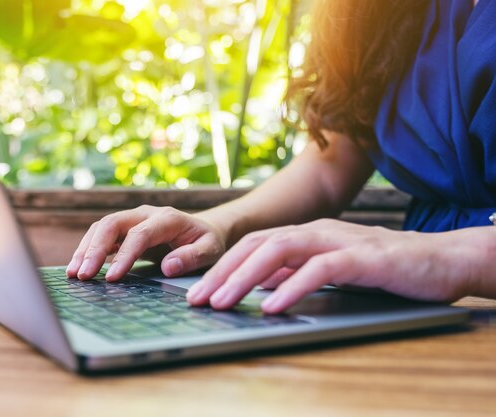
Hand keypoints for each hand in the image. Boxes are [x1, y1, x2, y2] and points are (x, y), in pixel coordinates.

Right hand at [66, 205, 226, 280]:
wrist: (204, 230)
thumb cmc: (207, 242)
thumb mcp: (211, 250)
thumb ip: (193, 257)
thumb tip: (168, 267)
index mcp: (167, 218)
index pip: (140, 234)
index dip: (124, 255)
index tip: (113, 277)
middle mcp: (145, 213)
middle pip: (112, 224)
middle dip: (95, 249)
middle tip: (82, 275)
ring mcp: (133, 219)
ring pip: (102, 227)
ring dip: (86, 249)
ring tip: (74, 274)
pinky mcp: (124, 229)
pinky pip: (101, 235)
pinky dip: (88, 250)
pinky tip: (78, 268)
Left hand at [186, 219, 476, 313]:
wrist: (439, 259)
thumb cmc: (381, 267)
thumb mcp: (328, 268)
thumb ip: (295, 271)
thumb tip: (260, 283)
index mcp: (305, 234)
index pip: (252, 246)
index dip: (222, 268)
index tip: (197, 292)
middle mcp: (316, 231)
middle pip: (257, 245)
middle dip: (222, 272)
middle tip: (197, 299)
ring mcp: (338, 240)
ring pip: (281, 250)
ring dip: (247, 277)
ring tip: (223, 301)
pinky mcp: (363, 257)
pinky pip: (320, 268)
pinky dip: (293, 285)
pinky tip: (272, 305)